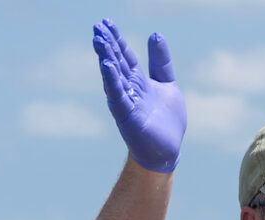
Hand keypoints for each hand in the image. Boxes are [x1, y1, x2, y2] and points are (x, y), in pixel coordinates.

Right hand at [92, 19, 186, 172]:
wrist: (167, 151)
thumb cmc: (166, 121)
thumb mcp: (167, 84)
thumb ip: (160, 62)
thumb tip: (155, 34)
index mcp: (138, 81)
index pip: (125, 55)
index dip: (116, 39)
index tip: (106, 22)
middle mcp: (129, 90)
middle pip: (117, 63)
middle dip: (108, 45)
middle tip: (97, 27)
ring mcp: (127, 103)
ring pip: (114, 77)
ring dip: (106, 59)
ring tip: (99, 41)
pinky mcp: (128, 117)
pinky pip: (118, 97)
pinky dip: (112, 81)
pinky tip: (107, 66)